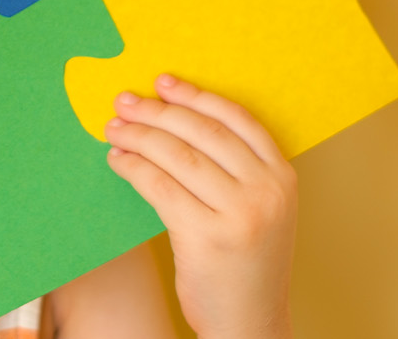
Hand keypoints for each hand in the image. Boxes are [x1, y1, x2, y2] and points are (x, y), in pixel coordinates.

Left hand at [105, 74, 297, 338]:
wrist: (251, 322)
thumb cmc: (247, 262)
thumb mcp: (262, 209)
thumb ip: (237, 169)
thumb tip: (174, 122)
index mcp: (283, 177)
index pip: (237, 118)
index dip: (196, 96)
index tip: (164, 82)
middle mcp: (266, 191)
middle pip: (202, 132)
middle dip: (158, 112)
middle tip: (125, 101)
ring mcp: (239, 214)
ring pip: (177, 156)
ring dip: (139, 137)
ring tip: (113, 129)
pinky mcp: (206, 237)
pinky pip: (159, 187)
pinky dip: (134, 168)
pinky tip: (118, 161)